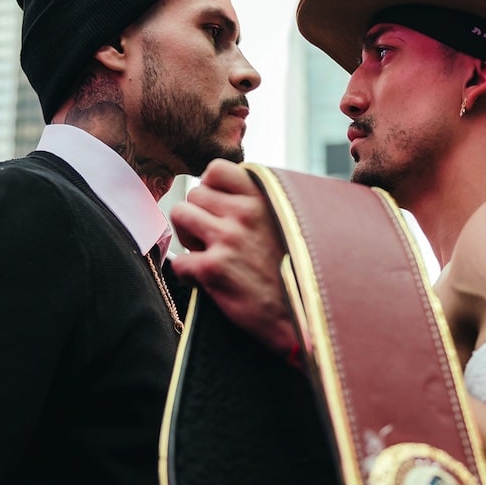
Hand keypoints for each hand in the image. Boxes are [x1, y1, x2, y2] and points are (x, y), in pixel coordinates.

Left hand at [171, 159, 298, 355]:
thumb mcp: (289, 223)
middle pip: (193, 194)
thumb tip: (232, 194)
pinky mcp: (213, 269)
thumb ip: (263, 203)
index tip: (219, 207)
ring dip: (188, 237)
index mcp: (263, 198)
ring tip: (207, 253)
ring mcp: (227, 239)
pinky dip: (188, 273)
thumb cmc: (298, 272)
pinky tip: (208, 280)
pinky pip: (179, 261)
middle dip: (198, 215)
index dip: (211, 188)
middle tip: (213, 238)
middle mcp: (244, 213)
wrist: (306, 316)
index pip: (216, 168)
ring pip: (179, 216)